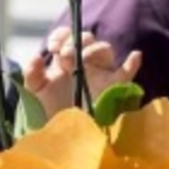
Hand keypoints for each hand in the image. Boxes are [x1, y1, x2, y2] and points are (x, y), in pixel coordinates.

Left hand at [22, 26, 141, 114]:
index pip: (68, 36)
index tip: (53, 46)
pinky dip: (132, 65)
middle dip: (76, 42)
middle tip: (65, 55)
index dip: (62, 35)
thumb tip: (37, 56)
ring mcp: (100, 73)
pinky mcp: (113, 87)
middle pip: (88, 39)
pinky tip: (135, 56)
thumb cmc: (49, 108)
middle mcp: (85, 61)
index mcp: (65, 58)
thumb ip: (32, 72)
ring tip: (83, 59)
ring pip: (106, 50)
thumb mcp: (35, 90)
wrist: (60, 132)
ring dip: (93, 50)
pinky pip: (127, 74)